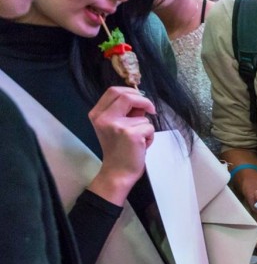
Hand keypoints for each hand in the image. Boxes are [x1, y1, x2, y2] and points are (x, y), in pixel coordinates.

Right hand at [87, 87, 156, 204]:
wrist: (118, 172)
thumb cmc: (119, 149)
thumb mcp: (115, 126)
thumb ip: (126, 112)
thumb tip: (142, 101)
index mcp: (97, 114)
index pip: (113, 91)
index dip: (130, 92)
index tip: (141, 99)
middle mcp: (104, 118)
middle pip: (126, 96)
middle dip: (143, 101)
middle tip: (151, 110)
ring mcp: (116, 126)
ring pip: (143, 116)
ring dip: (146, 127)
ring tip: (139, 140)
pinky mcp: (130, 134)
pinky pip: (149, 128)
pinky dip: (150, 137)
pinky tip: (142, 146)